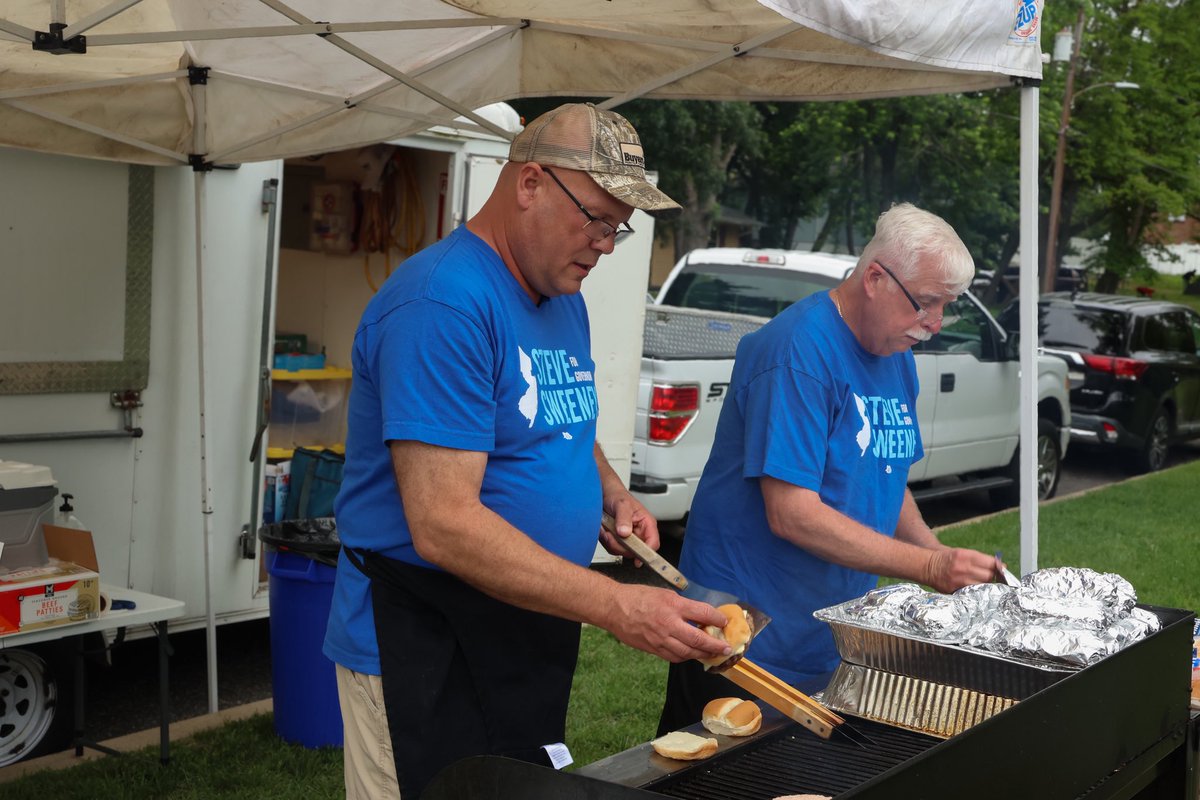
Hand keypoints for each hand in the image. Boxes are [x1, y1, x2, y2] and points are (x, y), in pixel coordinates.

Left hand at [598, 496, 659, 562]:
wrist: (605, 495)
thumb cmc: (617, 496)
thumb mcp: (621, 504)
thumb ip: (624, 518)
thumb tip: (625, 532)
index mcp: (647, 524)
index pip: (653, 543)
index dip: (647, 553)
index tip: (638, 560)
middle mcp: (640, 533)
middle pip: (635, 551)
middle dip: (619, 544)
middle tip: (610, 533)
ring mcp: (629, 539)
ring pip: (622, 551)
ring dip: (610, 541)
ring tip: (607, 527)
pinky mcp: (619, 541)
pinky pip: (612, 548)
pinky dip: (606, 540)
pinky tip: (605, 530)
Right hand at [601, 584, 731, 662]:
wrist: (614, 608)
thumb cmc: (638, 597)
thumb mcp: (664, 593)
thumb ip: (682, 605)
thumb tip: (698, 615)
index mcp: (673, 605)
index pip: (703, 613)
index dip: (717, 619)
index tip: (724, 622)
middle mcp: (669, 623)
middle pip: (699, 639)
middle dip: (716, 646)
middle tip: (726, 648)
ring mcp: (660, 639)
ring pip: (687, 652)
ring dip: (702, 654)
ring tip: (711, 654)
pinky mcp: (653, 649)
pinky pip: (674, 657)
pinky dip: (685, 657)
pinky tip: (690, 654)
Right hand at [922, 547, 996, 592]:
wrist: (927, 566)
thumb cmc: (947, 558)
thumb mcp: (963, 553)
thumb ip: (980, 559)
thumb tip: (1000, 566)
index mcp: (966, 555)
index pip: (991, 563)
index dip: (999, 567)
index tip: (1002, 569)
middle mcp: (963, 568)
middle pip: (989, 576)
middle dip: (992, 577)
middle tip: (991, 577)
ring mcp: (959, 580)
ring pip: (982, 586)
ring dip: (985, 585)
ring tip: (982, 583)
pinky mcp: (955, 590)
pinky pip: (972, 593)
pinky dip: (976, 592)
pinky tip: (974, 589)